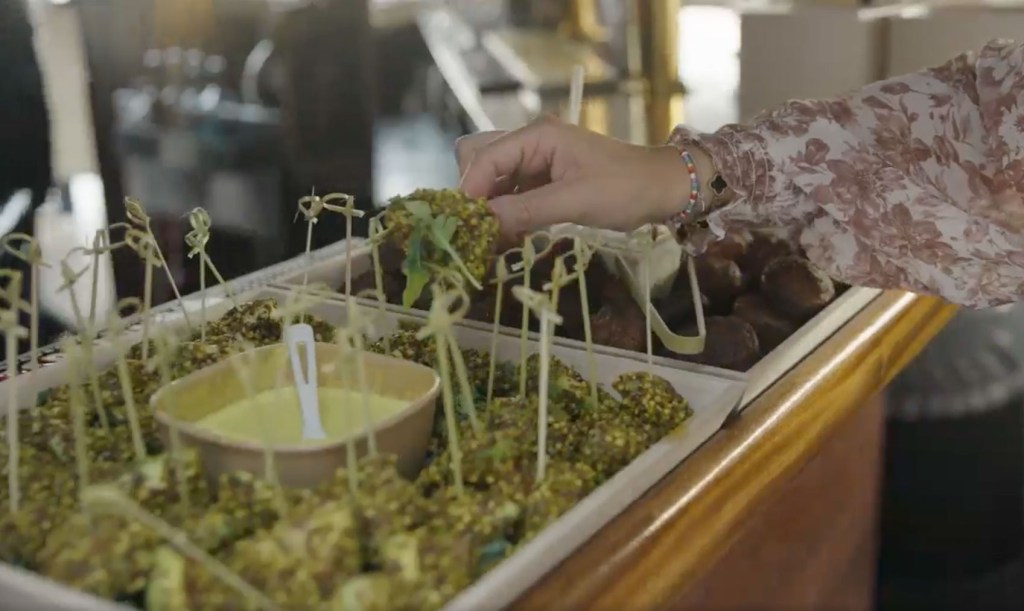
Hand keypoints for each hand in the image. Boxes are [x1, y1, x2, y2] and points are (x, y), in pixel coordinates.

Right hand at [456, 117, 692, 240]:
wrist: (663, 188)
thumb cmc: (625, 189)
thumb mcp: (575, 202)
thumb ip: (526, 211)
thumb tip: (484, 224)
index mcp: (537, 135)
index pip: (484, 158)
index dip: (470, 191)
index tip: (465, 225)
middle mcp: (531, 142)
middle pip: (479, 158)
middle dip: (474, 192)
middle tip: (479, 227)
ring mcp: (537, 159)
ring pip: (493, 177)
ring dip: (489, 206)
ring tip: (493, 238)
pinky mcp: (544, 178)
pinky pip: (511, 192)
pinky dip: (505, 212)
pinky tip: (509, 236)